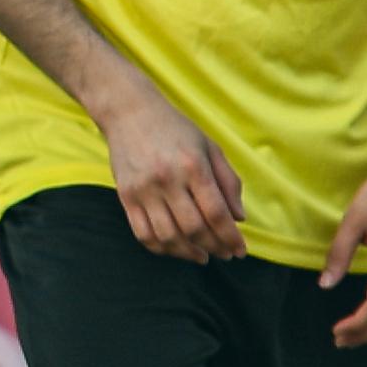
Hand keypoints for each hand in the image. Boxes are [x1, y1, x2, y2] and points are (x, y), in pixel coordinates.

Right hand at [100, 82, 245, 259]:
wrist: (128, 111)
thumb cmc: (175, 129)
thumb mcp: (210, 147)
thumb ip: (228, 182)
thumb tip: (239, 218)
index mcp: (193, 166)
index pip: (216, 213)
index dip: (231, 238)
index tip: (240, 251)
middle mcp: (167, 179)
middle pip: (194, 228)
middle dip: (214, 247)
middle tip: (224, 254)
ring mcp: (143, 188)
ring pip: (168, 235)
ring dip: (188, 252)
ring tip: (202, 255)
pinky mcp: (125, 194)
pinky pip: (142, 232)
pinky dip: (160, 248)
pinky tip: (174, 248)